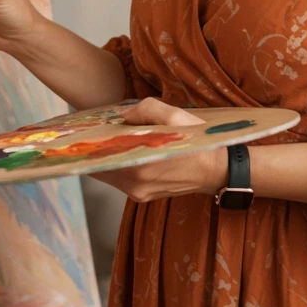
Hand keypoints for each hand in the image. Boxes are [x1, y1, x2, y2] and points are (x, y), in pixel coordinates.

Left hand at [95, 98, 226, 202]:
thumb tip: (123, 116)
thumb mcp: (176, 116)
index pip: (99, 156)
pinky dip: (121, 165)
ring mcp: (138, 193)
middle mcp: (135, 184)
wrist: (219, 171)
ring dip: (110, 157)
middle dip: (100, 149)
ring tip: (115, 139)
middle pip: (101, 166)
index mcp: (140, 164)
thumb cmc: (199, 143)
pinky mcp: (143, 197)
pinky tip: (129, 151)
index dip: (91, 142)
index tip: (88, 130)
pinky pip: (122, 180)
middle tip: (102, 131)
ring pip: (110, 174)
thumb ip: (146, 110)